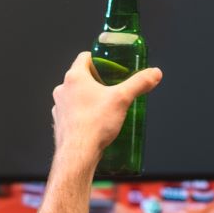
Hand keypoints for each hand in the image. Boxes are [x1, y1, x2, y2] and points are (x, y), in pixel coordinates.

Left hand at [49, 51, 162, 165]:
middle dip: (97, 81)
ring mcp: (59, 108)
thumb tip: (154, 74)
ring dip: (88, 99)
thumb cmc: (95, 124)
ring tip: (105, 108)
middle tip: (112, 88)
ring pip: (75, 97)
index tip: (110, 67)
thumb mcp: (122, 99)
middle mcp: (62, 90)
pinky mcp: (60, 124)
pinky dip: (82, 116)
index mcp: (74, 77)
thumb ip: (139, 83)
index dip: (99, 60)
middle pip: (81, 78)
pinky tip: (94, 124)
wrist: (78, 154)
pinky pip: (72, 114)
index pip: (85, 57)